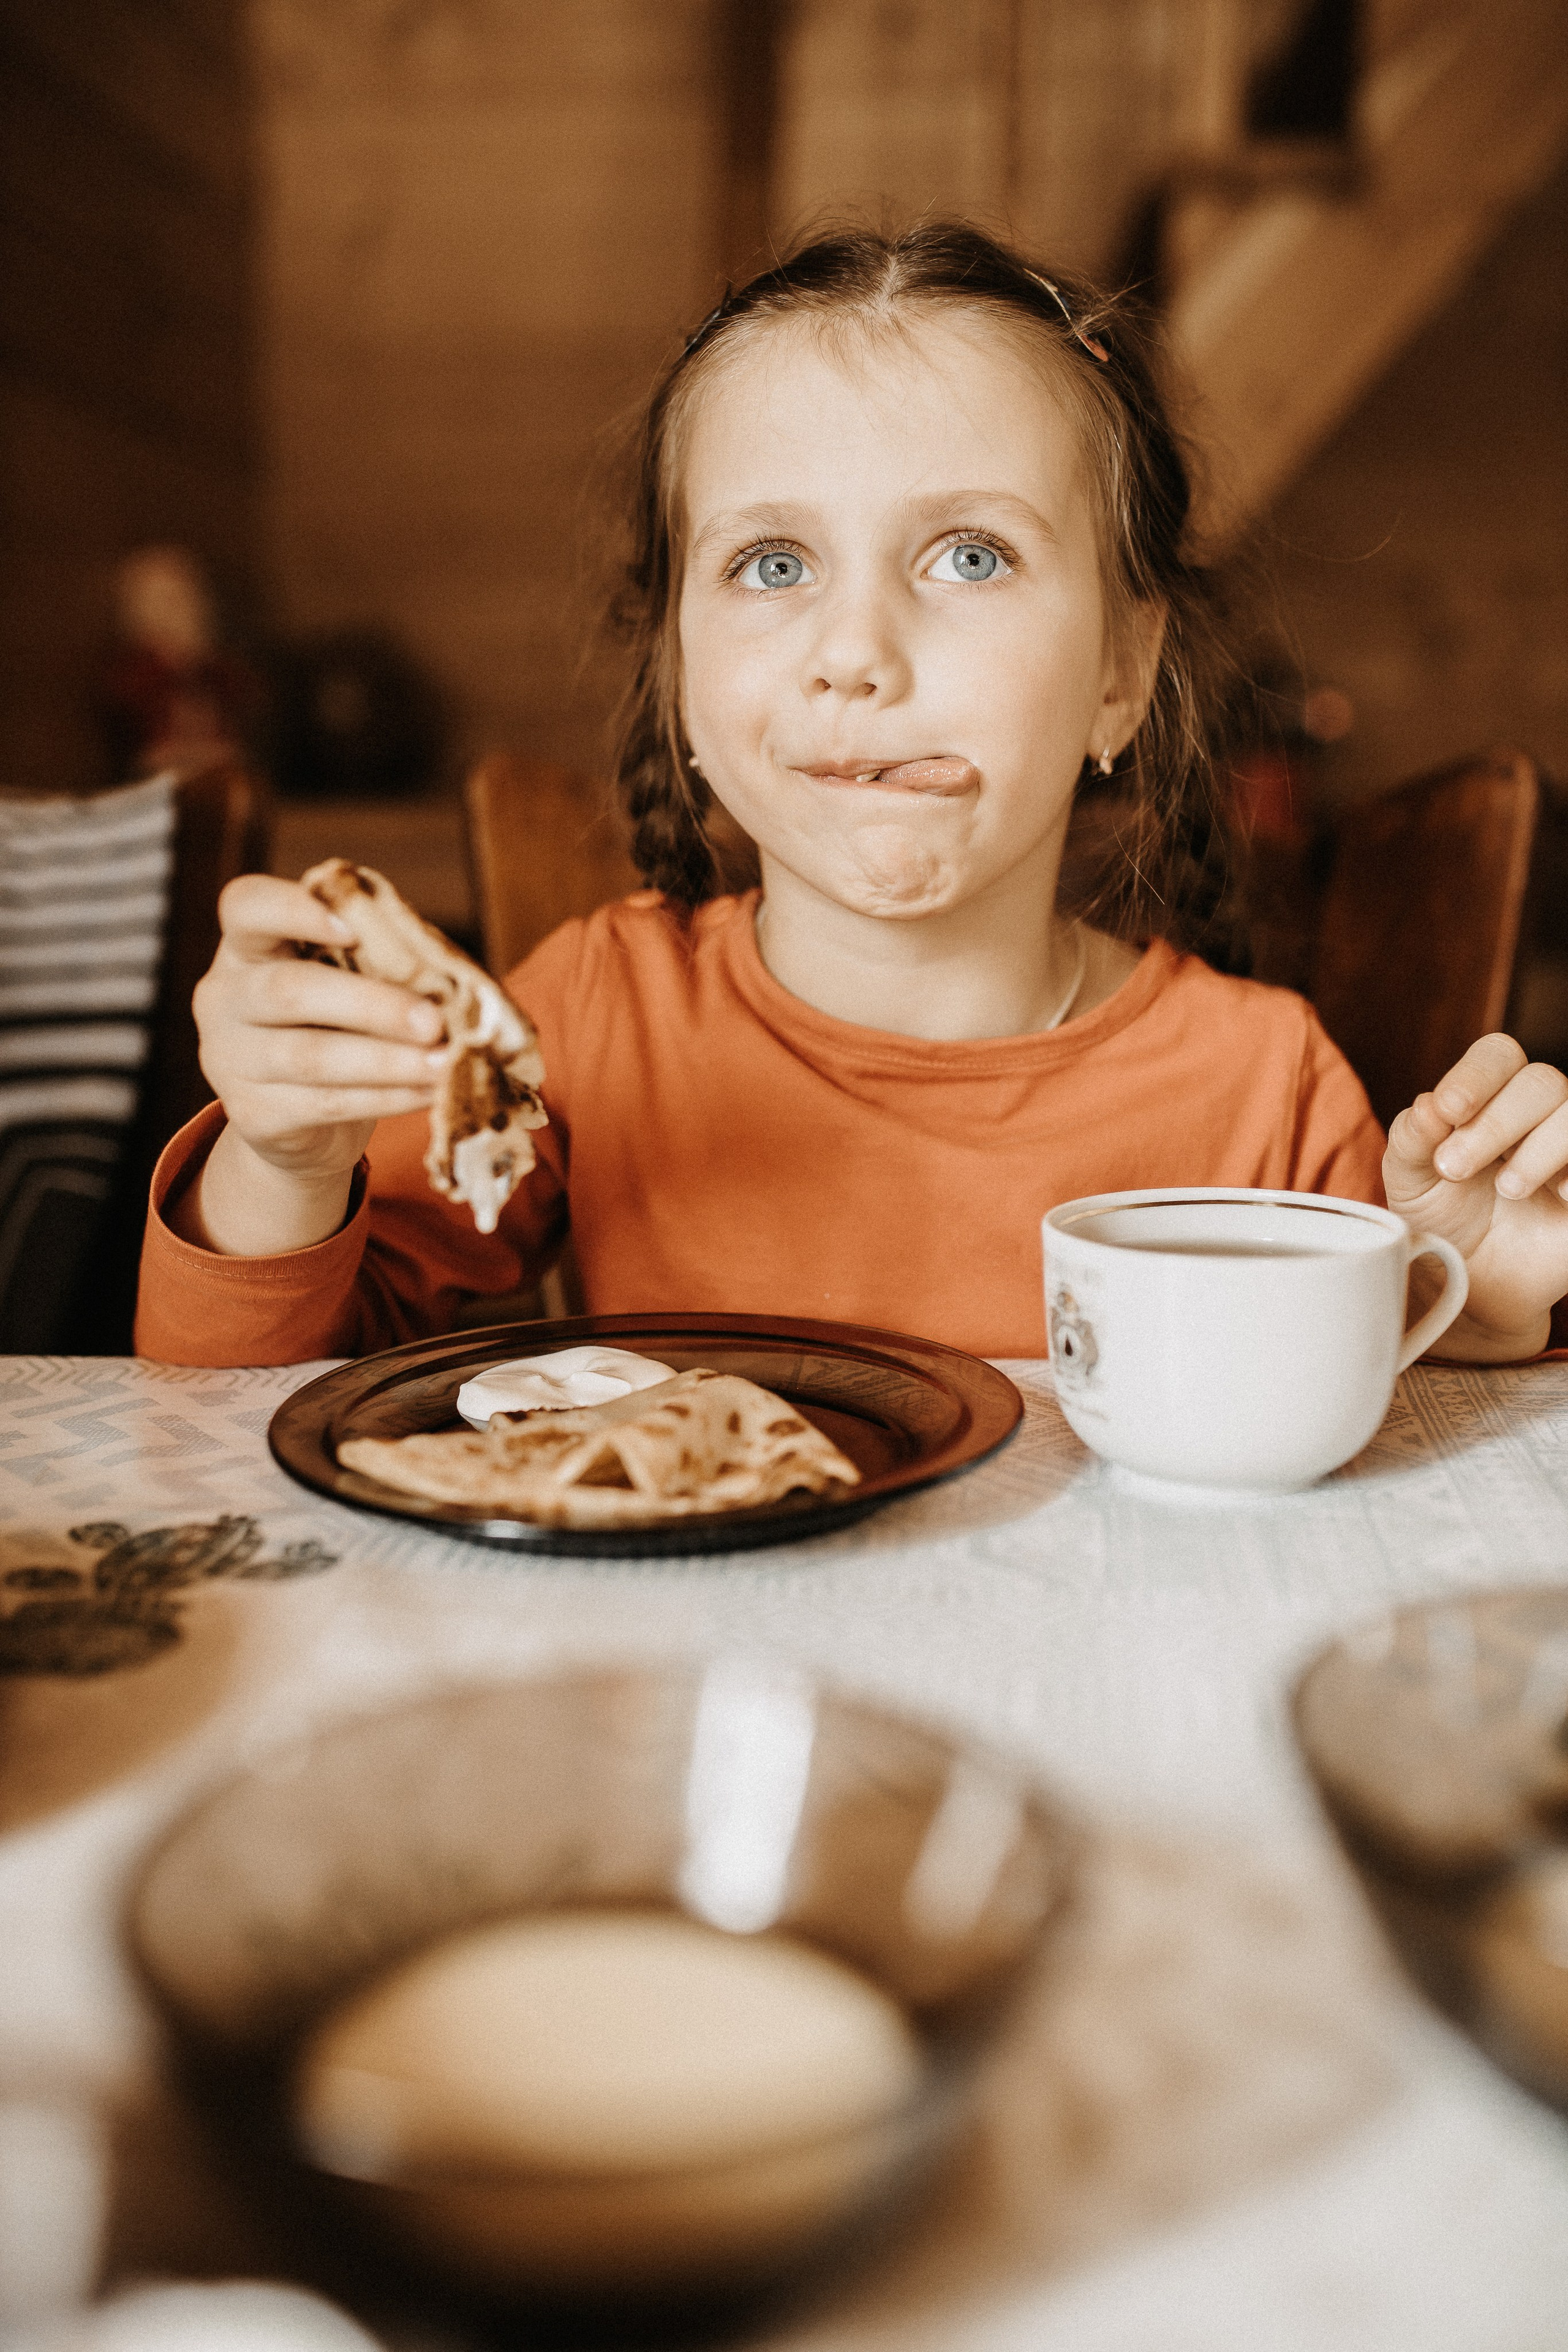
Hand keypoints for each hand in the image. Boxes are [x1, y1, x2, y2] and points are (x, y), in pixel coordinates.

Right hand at [180, 876, 445, 1254]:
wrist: (299, 1125)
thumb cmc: (334, 1029)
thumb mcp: (345, 983)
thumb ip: (377, 962)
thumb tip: (454, 974)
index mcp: (246, 946)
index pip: (245, 906)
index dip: (293, 910)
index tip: (352, 928)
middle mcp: (223, 997)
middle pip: (288, 990)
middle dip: (371, 1005)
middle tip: (434, 1021)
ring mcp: (229, 1059)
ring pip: (311, 1056)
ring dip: (389, 1060)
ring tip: (446, 1062)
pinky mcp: (251, 1115)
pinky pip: (327, 1104)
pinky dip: (387, 1098)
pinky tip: (431, 1091)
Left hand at [1383, 1034, 1567, 1360]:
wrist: (1475, 1288)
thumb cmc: (1442, 1223)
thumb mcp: (1410, 1183)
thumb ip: (1411, 1141)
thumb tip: (1427, 1105)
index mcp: (1490, 1100)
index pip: (1498, 1056)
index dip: (1476, 1075)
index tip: (1448, 1110)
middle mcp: (1538, 1115)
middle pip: (1542, 1081)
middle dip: (1495, 1123)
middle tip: (1454, 1168)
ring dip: (1538, 1148)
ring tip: (1506, 1191)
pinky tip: (1557, 1196)